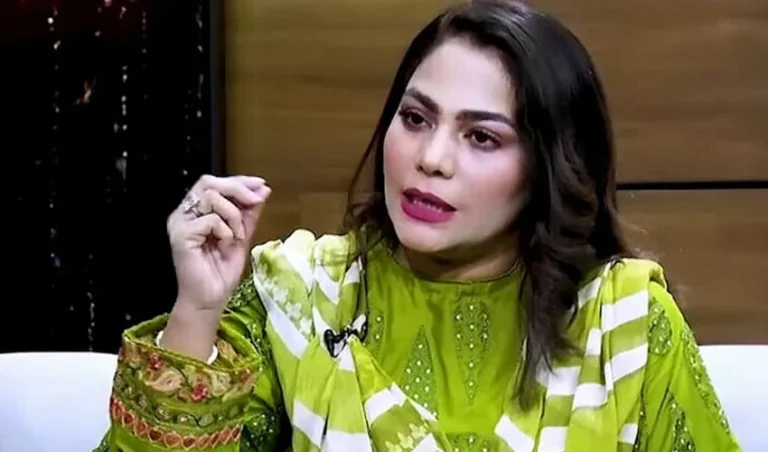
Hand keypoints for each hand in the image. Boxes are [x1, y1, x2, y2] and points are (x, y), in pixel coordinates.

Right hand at [167, 175, 270, 312]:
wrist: (210, 299)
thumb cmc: (221, 271)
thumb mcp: (242, 235)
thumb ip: (249, 213)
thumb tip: (263, 189)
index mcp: (195, 212)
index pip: (214, 183)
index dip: (238, 181)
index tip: (261, 186)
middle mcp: (184, 214)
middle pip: (209, 182)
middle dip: (238, 188)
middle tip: (257, 200)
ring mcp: (180, 223)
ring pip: (210, 196)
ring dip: (233, 213)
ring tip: (238, 234)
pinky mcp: (181, 235)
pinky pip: (210, 219)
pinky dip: (225, 229)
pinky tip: (227, 243)